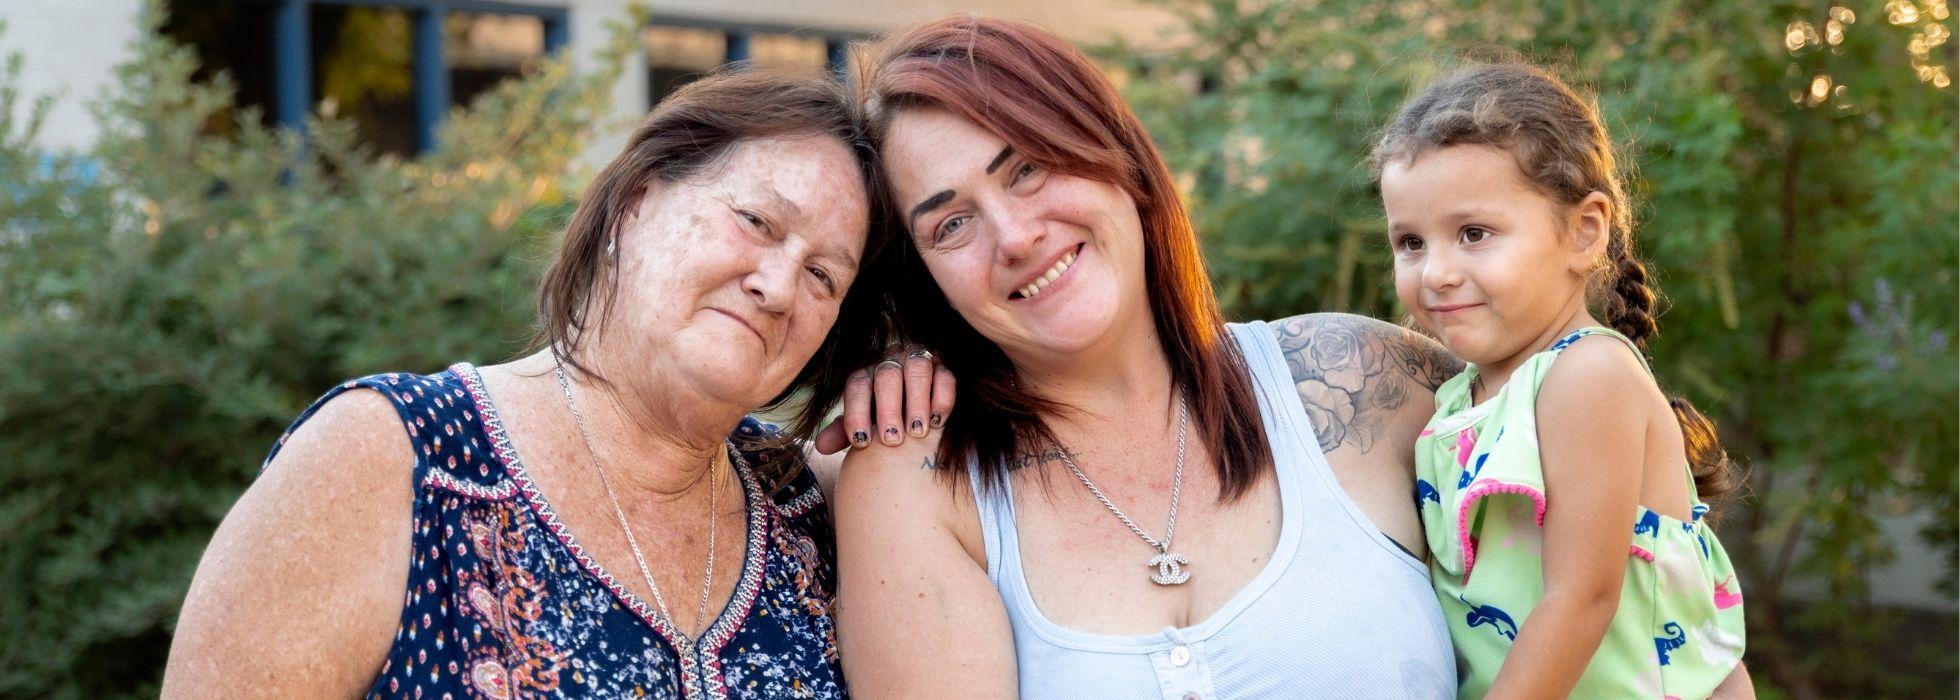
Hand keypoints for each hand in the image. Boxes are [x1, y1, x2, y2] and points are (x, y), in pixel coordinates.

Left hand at [813, 346, 954, 453]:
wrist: (915, 405)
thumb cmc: (883, 416)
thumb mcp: (864, 422)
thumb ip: (844, 432)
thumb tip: (820, 446)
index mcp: (865, 372)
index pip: (856, 385)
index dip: (857, 413)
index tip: (861, 442)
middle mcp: (890, 360)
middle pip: (886, 377)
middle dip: (889, 409)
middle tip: (892, 440)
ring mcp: (917, 359)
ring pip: (917, 370)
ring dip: (917, 402)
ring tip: (917, 432)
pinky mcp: (943, 366)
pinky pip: (945, 376)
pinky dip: (941, 398)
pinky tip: (938, 422)